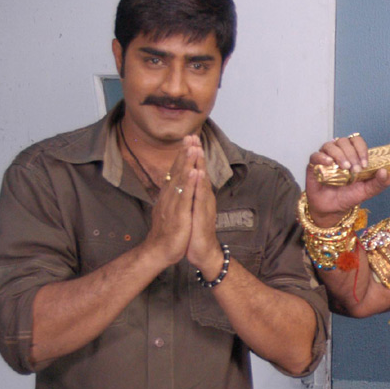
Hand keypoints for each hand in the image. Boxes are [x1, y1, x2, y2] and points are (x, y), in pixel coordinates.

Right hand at [143, 142, 199, 268]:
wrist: (159, 251)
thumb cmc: (166, 232)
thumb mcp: (169, 210)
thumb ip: (171, 197)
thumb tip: (173, 186)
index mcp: (168, 195)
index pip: (175, 172)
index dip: (181, 156)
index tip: (188, 141)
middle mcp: (169, 196)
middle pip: (177, 171)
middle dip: (184, 153)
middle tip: (190, 136)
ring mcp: (173, 204)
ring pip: (181, 180)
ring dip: (187, 163)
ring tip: (193, 148)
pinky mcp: (178, 214)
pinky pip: (185, 196)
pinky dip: (190, 183)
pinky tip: (195, 172)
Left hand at [183, 137, 224, 278]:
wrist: (202, 252)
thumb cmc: (194, 231)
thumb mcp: (190, 210)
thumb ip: (189, 195)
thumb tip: (184, 182)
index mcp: (198, 195)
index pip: (194, 171)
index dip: (191, 155)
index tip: (188, 139)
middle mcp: (203, 197)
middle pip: (199, 172)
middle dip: (196, 154)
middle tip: (194, 136)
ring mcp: (204, 205)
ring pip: (201, 182)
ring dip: (200, 165)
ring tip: (198, 149)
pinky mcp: (203, 215)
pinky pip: (200, 197)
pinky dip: (199, 185)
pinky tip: (199, 174)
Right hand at [305, 134, 389, 226]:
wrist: (332, 209)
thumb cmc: (349, 196)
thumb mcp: (368, 191)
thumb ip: (380, 183)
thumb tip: (385, 171)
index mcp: (353, 155)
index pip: (357, 141)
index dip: (361, 149)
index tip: (364, 164)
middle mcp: (339, 154)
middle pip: (344, 141)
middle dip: (352, 154)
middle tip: (355, 170)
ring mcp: (326, 158)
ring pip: (330, 145)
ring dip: (339, 155)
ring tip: (344, 168)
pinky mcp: (314, 165)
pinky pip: (315, 155)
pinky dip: (323, 157)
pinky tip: (329, 164)